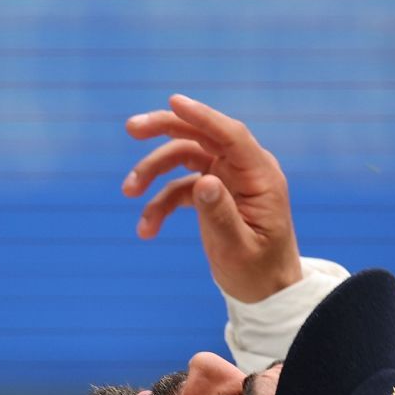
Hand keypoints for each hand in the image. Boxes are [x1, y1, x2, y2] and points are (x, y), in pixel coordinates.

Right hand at [121, 94, 304, 303]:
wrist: (266, 292)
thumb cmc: (259, 272)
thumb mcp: (238, 248)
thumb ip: (221, 215)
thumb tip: (203, 181)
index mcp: (260, 176)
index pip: (231, 136)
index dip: (202, 117)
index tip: (173, 102)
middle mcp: (243, 170)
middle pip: (202, 136)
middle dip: (166, 129)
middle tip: (131, 128)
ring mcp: (225, 179)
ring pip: (183, 159)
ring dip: (153, 172)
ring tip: (128, 192)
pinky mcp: (210, 194)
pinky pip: (178, 189)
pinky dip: (158, 204)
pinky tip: (145, 229)